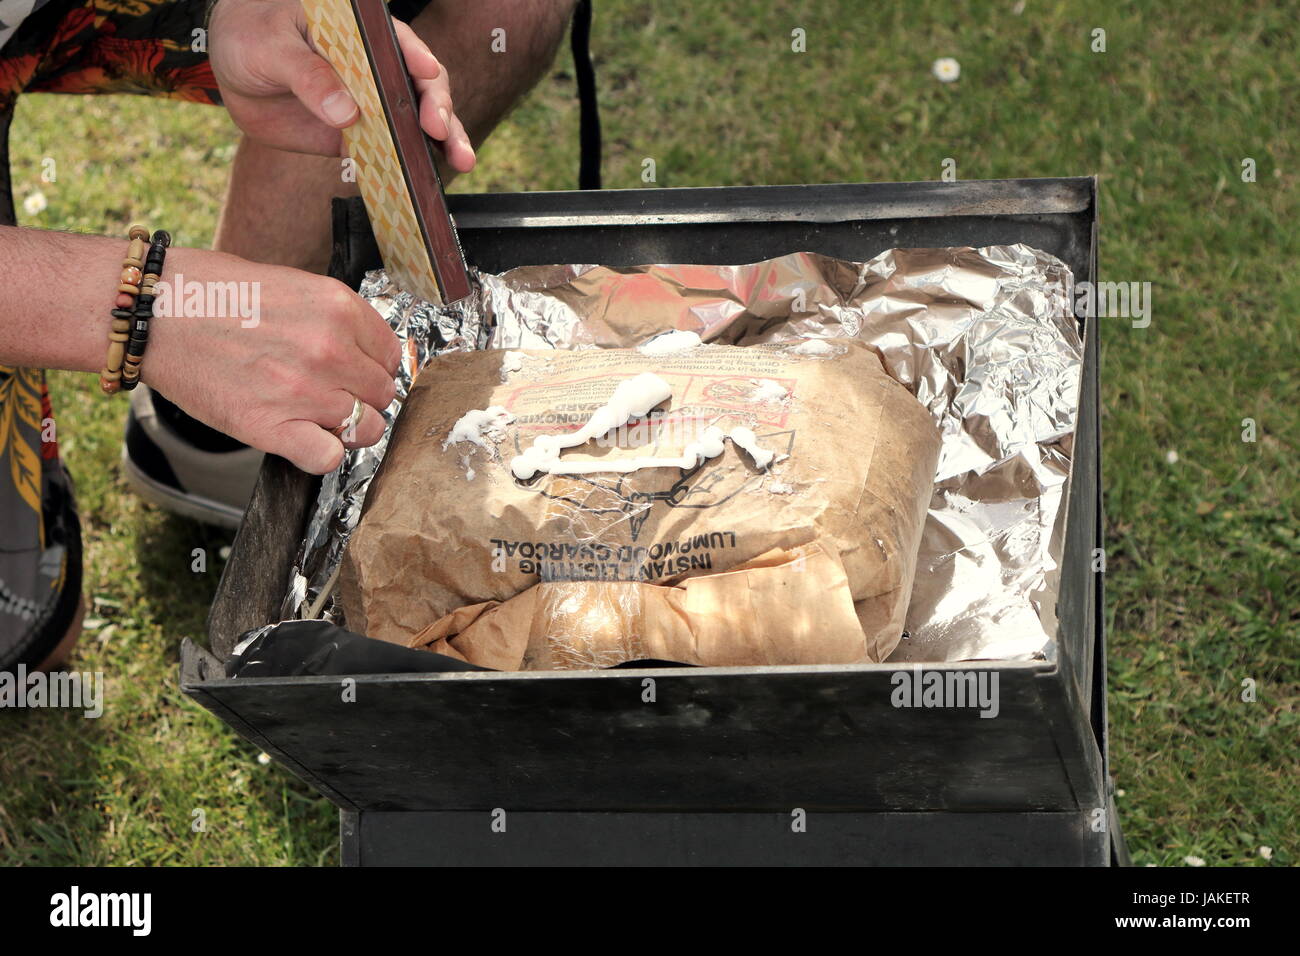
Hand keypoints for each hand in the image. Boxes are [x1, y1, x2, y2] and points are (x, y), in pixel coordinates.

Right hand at [143, 248, 401, 473]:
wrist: (153, 311)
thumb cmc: (212, 293)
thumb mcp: (292, 284)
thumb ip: (335, 319)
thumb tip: (365, 352)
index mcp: (338, 308)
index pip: (391, 354)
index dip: (374, 367)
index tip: (357, 373)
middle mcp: (329, 349)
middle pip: (382, 393)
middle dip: (362, 397)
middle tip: (331, 395)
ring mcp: (303, 390)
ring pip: (364, 429)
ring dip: (347, 429)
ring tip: (317, 417)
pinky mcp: (270, 426)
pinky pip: (327, 458)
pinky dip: (322, 455)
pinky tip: (303, 438)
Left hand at [208, 0, 475, 168]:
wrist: (232, 68)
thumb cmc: (252, 34)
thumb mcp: (271, 46)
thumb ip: (307, 76)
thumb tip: (346, 114)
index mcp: (360, 31)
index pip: (398, 43)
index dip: (416, 59)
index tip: (425, 76)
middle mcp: (377, 66)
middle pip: (422, 84)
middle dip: (439, 107)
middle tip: (441, 132)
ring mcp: (373, 102)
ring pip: (417, 121)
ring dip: (443, 142)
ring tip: (462, 160)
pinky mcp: (362, 134)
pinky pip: (391, 151)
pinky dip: (409, 168)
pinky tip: (425, 182)